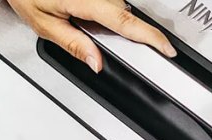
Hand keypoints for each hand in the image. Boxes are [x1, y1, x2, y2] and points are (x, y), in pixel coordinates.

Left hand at [7, 0, 175, 72]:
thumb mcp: (44, 25)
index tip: (167, 49)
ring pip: (117, 8)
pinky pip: (110, 1)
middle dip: (117, 32)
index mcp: (85, 0)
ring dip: (107, 20)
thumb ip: (73, 45)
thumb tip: (97, 63)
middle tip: (83, 29)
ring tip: (74, 16)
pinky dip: (103, 11)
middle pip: (123, 16)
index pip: (125, 22)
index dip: (150, 36)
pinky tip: (78, 10)